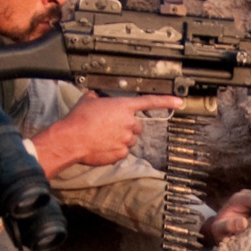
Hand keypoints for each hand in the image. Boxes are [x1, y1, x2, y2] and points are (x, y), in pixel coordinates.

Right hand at [28, 93, 183, 176]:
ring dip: (120, 138)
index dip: (167, 100)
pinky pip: (122, 151)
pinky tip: (101, 146)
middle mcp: (128, 123)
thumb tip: (96, 97)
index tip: (179, 102)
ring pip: (129, 139)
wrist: (71, 139)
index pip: (150, 101)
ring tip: (103, 136)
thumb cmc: (78, 120)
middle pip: (137, 125)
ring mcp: (126, 139)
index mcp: (123, 106)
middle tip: (111, 127)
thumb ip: (98, 98)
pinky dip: (114, 150)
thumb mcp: (88, 100)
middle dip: (127, 126)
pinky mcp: (121, 153)